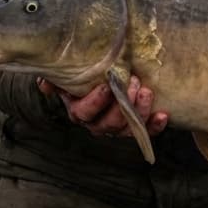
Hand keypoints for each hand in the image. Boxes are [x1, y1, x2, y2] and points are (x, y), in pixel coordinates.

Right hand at [38, 75, 168, 138]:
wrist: (104, 79)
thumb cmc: (83, 76)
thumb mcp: (67, 75)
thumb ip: (55, 78)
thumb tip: (44, 83)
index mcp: (79, 111)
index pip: (84, 112)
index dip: (95, 102)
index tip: (107, 86)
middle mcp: (97, 124)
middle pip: (108, 123)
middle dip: (122, 105)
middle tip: (134, 83)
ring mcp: (117, 128)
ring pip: (127, 129)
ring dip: (139, 112)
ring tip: (147, 92)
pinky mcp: (135, 128)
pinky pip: (145, 132)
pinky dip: (154, 126)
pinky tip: (163, 114)